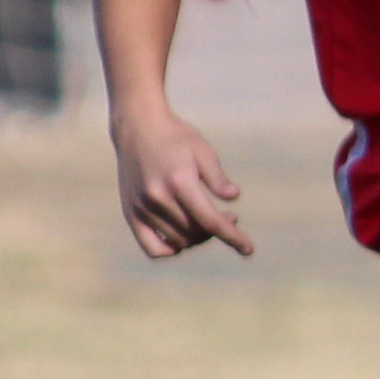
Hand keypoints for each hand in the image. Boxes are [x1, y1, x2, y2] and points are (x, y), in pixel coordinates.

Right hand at [111, 105, 251, 257]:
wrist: (137, 128)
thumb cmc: (175, 137)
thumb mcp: (202, 150)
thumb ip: (217, 177)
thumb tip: (234, 197)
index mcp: (179, 181)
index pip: (210, 220)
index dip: (232, 237)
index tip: (248, 249)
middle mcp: (158, 198)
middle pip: (195, 232)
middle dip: (217, 231)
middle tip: (230, 217)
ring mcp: (142, 208)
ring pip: (178, 241)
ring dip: (198, 238)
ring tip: (207, 221)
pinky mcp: (131, 213)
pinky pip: (151, 248)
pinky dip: (170, 250)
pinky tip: (182, 240)